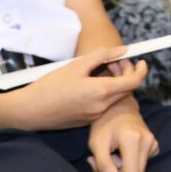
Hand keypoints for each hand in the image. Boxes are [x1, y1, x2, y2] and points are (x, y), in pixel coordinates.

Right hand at [5, 48, 147, 130]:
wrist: (29, 112)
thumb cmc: (50, 87)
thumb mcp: (76, 65)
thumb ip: (103, 55)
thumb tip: (123, 50)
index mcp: (101, 92)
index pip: (134, 82)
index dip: (141, 70)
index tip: (141, 61)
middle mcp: (102, 107)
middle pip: (126, 89)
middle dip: (125, 73)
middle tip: (113, 61)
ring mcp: (95, 116)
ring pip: (115, 97)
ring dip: (114, 83)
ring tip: (99, 70)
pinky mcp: (87, 121)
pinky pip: (103, 105)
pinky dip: (104, 93)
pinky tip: (90, 84)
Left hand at [88, 109, 157, 171]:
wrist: (118, 107)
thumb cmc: (103, 124)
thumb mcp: (96, 145)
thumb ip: (104, 166)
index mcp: (133, 140)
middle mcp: (148, 142)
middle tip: (98, 169)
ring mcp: (153, 143)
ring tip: (106, 160)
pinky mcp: (153, 146)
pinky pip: (141, 166)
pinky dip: (126, 167)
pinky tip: (116, 156)